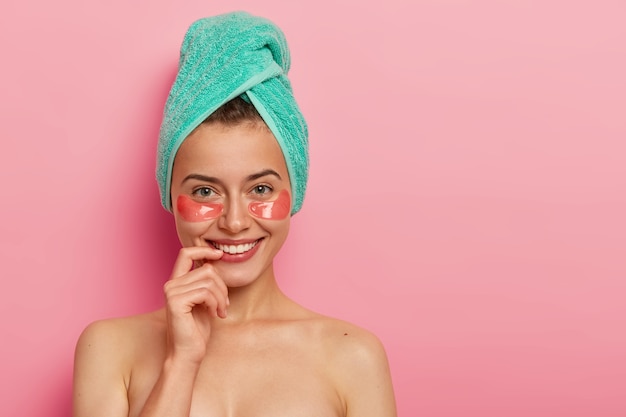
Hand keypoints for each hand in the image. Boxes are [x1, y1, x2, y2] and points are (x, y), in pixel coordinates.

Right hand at [163, 246, 227, 363]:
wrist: (187, 354)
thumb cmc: (197, 330)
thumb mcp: (205, 301)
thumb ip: (206, 282)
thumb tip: (216, 262)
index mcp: (176, 282)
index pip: (186, 253)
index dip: (204, 250)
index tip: (220, 254)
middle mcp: (171, 284)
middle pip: (207, 269)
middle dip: (222, 286)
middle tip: (225, 305)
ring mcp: (171, 292)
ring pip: (209, 280)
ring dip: (221, 297)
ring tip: (221, 311)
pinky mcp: (175, 302)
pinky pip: (205, 292)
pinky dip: (216, 303)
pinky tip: (214, 315)